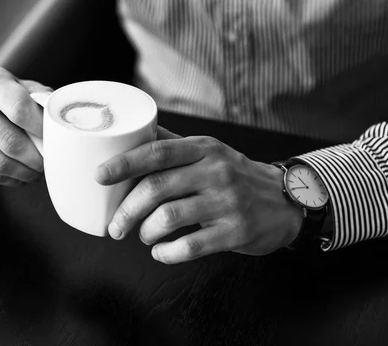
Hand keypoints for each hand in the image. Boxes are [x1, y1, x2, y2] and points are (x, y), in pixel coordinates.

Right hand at [0, 66, 51, 185]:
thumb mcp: (12, 84)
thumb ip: (37, 96)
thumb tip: (61, 117)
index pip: (20, 109)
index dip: (41, 130)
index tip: (55, 140)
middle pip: (11, 142)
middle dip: (37, 159)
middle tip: (49, 163)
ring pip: (0, 162)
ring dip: (25, 173)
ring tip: (37, 172)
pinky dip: (10, 179)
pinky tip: (19, 175)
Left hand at [95, 128, 303, 263]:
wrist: (287, 200)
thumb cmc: (236, 175)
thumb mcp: (209, 151)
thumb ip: (173, 145)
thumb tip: (132, 134)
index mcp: (203, 149)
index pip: (157, 151)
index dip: (124, 163)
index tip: (99, 175)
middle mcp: (215, 171)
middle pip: (157, 187)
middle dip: (126, 210)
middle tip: (114, 225)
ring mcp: (227, 202)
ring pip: (169, 217)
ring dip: (145, 231)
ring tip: (142, 235)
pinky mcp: (236, 231)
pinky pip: (192, 246)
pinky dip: (167, 253)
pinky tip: (160, 252)